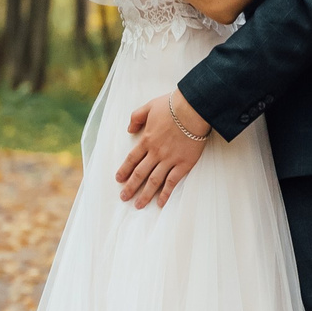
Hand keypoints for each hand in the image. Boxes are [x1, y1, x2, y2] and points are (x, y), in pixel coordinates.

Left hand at [117, 88, 209, 208]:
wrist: (193, 109)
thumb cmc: (172, 105)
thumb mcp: (149, 106)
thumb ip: (136, 117)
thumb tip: (129, 129)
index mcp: (147, 139)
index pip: (132, 159)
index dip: (124, 170)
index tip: (119, 180)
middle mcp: (155, 152)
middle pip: (139, 173)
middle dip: (130, 187)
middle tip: (124, 197)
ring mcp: (169, 160)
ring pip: (153, 181)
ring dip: (145, 194)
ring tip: (138, 205)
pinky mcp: (183, 164)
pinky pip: (172, 181)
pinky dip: (165, 193)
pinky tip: (160, 202)